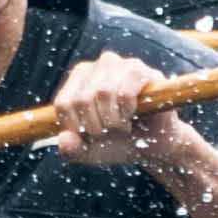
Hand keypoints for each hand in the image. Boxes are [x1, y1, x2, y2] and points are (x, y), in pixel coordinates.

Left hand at [53, 52, 181, 168]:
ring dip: (112, 120)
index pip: (64, 103)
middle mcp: (100, 66)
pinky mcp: (144, 72)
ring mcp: (123, 65)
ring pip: (103, 92)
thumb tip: (64, 140)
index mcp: (80, 78)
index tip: (89, 136)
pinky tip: (134, 115)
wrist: (154, 145)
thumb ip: (70, 150)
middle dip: (96, 126)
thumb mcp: (88, 152)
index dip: (75, 127)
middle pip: (82, 99)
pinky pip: (125, 93)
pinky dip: (127, 112)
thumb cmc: (117, 142)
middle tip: (109, 132)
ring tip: (122, 124)